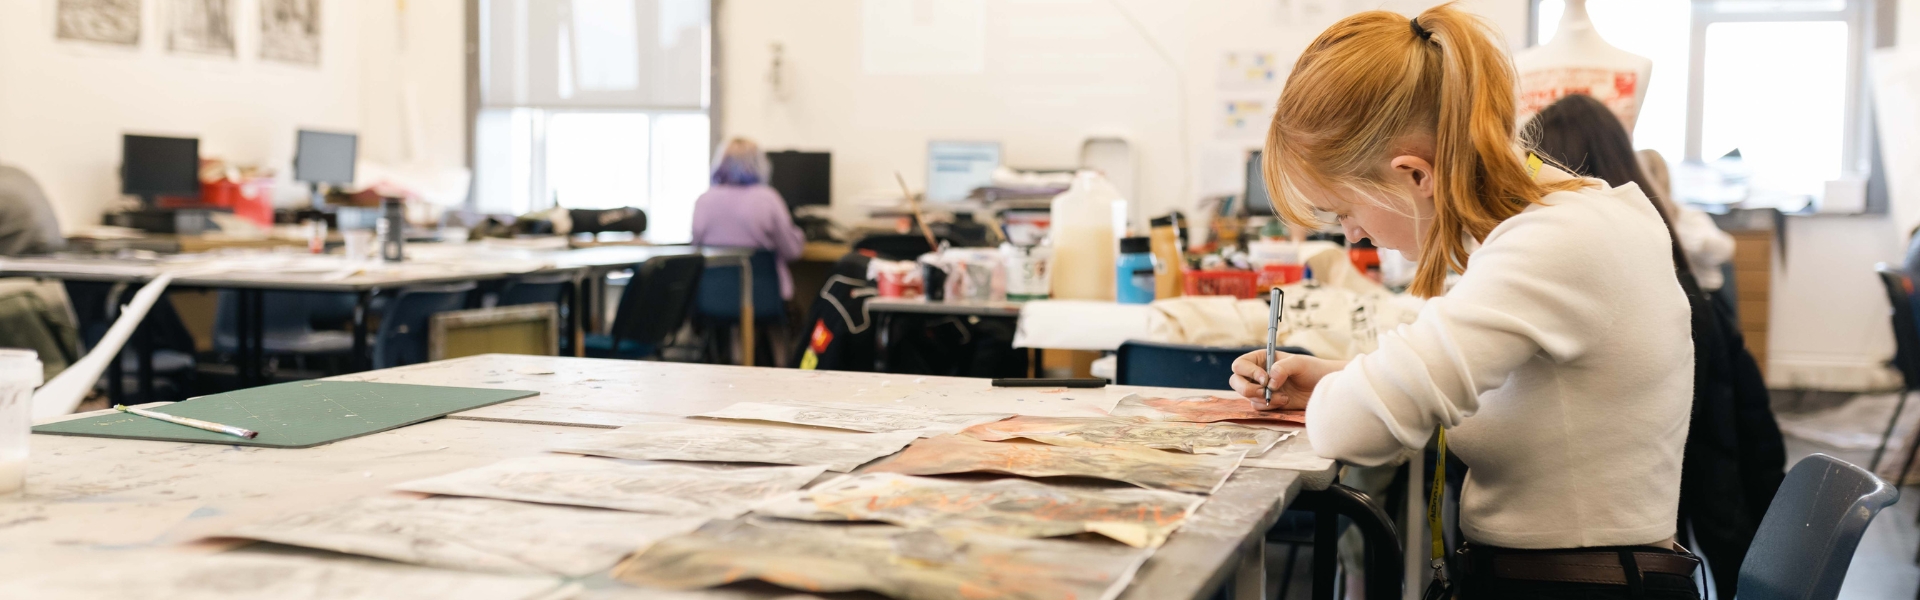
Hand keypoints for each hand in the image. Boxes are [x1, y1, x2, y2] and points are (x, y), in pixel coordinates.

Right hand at [1229, 350, 1345, 410]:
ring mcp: (1261, 389)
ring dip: (1263, 399)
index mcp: (1261, 359)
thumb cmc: (1312, 370)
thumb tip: (1270, 381)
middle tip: (1265, 391)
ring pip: (1247, 396)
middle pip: (1236, 381)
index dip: (1248, 372)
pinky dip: (1270, 406)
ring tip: (1283, 396)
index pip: (1240, 365)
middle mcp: (1257, 374)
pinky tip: (1285, 401)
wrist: (1322, 387)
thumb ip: (1282, 367)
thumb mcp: (1299, 363)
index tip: (1265, 378)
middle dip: (1248, 389)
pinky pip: (1258, 407)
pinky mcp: (1268, 403)